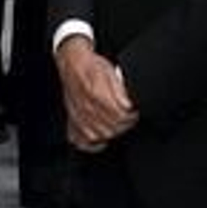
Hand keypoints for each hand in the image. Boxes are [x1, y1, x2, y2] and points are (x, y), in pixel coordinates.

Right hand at [55, 36, 136, 151]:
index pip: (120, 116)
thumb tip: (128, 106)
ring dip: (113, 131)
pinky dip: (93, 144)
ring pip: (101, 135)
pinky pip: (83, 142)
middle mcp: (86, 108)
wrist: (72, 64)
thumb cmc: (91, 66)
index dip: (132, 116)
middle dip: (125, 124)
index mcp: (97, 95)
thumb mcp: (110, 71)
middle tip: (130, 117)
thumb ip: (120, 90)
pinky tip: (102, 138)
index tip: (134, 112)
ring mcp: (78, 117)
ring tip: (118, 123)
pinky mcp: (73, 121)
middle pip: (113, 128)